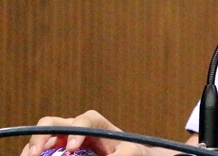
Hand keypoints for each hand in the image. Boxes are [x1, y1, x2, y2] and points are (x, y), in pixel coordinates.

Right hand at [20, 110, 155, 155]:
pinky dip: (33, 154)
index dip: (76, 130)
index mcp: (96, 124)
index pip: (85, 119)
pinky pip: (40, 151)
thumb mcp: (132, 151)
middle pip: (53, 122)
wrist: (128, 155)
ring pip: (41, 137)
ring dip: (31, 147)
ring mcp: (62, 140)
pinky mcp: (55, 152)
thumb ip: (122, 154)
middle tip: (35, 154)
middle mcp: (75, 129)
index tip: (72, 148)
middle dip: (41, 135)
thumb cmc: (130, 151)